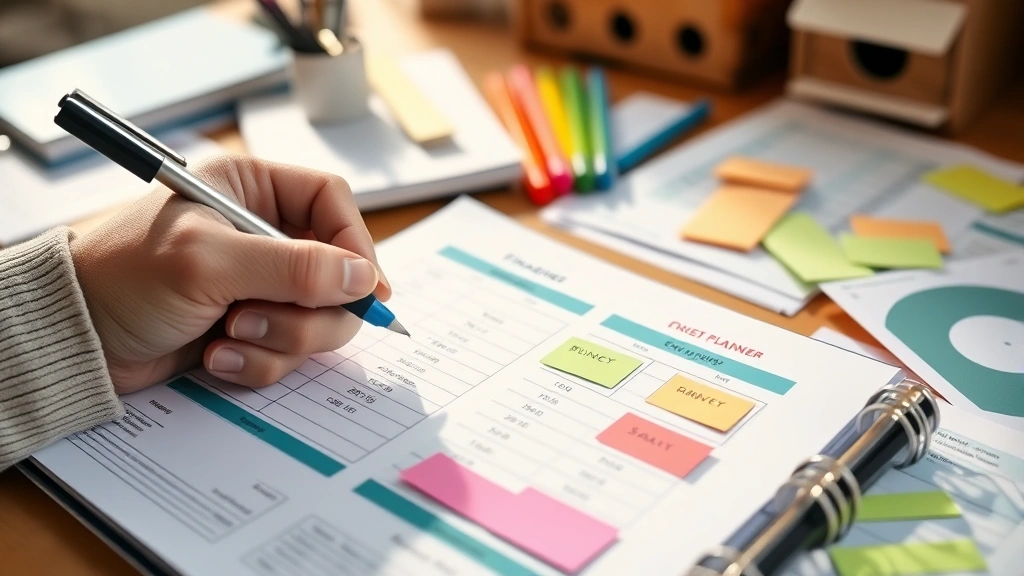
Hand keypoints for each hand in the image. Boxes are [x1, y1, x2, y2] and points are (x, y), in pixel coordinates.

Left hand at [70, 155, 390, 394]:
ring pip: (317, 319)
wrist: (74, 337)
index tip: (367, 289)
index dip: (356, 244)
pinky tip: (215, 358)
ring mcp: (258, 285)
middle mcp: (262, 236)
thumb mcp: (211, 261)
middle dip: (308, 310)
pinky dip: (256, 362)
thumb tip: (363, 278)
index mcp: (251, 191)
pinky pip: (286, 352)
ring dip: (278, 339)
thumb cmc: (124, 276)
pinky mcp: (248, 328)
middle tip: (261, 320)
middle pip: (336, 272)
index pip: (332, 203)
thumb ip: (293, 266)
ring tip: (227, 337)